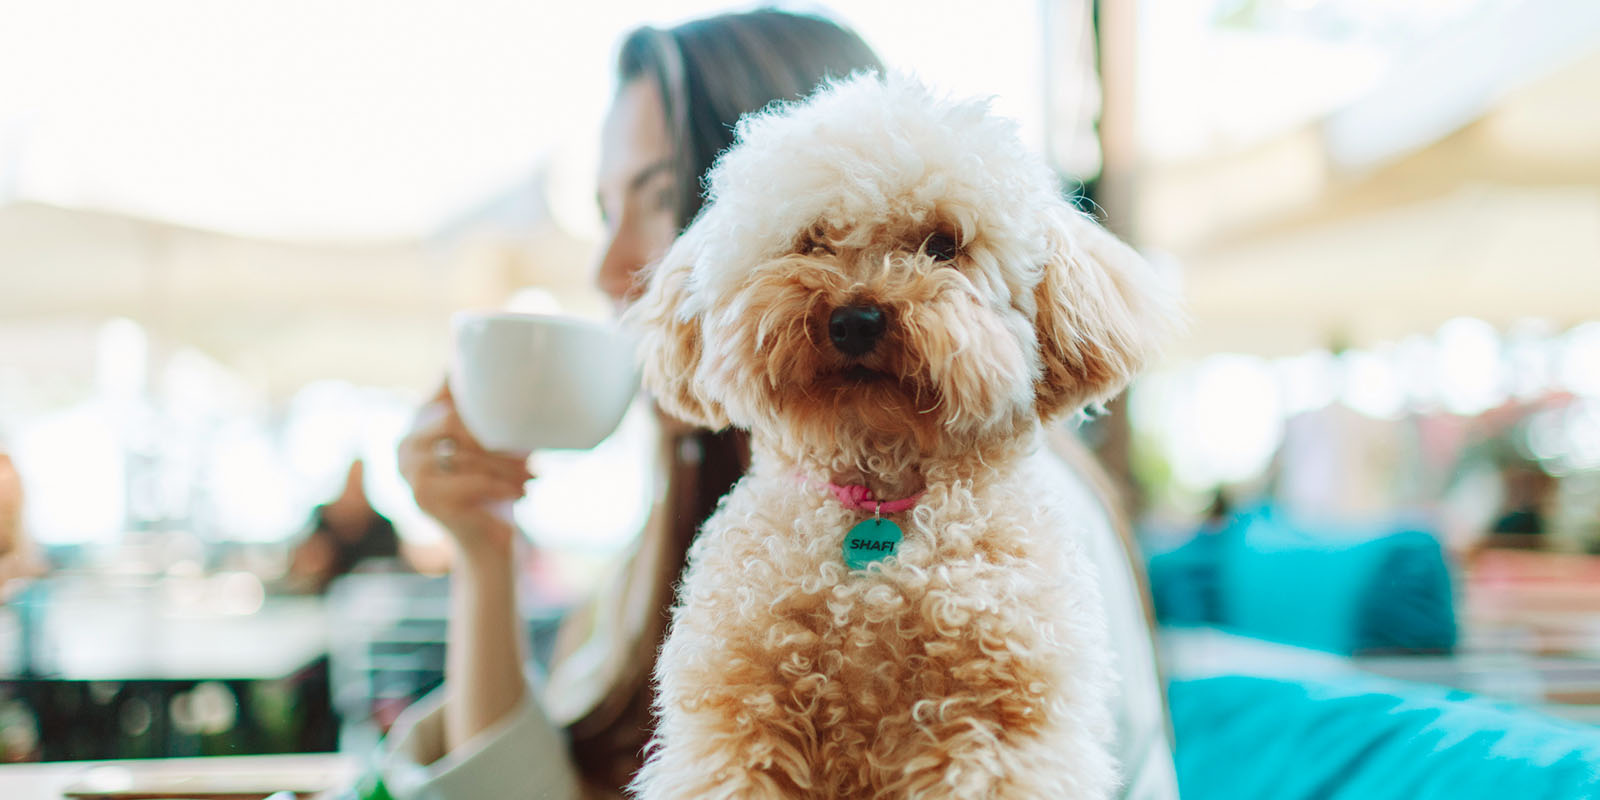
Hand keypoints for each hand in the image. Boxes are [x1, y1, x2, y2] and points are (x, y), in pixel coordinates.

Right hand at [398, 383, 533, 563]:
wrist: (487, 540)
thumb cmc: (494, 484)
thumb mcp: (494, 443)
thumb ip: (492, 412)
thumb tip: (521, 371)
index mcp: (420, 420)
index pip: (446, 390)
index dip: (477, 393)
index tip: (516, 397)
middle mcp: (406, 443)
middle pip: (452, 422)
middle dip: (495, 437)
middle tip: (531, 453)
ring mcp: (409, 472)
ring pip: (465, 455)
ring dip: (506, 467)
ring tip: (534, 476)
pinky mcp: (423, 498)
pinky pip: (469, 482)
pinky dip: (501, 487)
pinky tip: (522, 493)